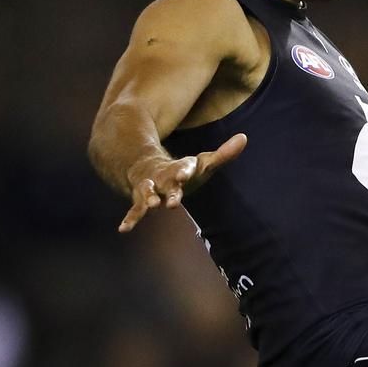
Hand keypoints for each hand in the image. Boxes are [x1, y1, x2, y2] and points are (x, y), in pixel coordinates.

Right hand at [119, 133, 247, 232]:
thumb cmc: (185, 170)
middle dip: (171, 191)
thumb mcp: (204, 162)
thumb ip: (224, 153)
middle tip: (172, 202)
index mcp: (180, 169)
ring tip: (152, 205)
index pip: (185, 168)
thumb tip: (244, 137)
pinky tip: (123, 229)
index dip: (185, 169)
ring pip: (147, 193)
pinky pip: (134, 210)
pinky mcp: (141, 200)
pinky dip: (129, 218)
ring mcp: (150, 188)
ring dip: (149, 198)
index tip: (185, 173)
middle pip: (168, 184)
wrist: (151, 169)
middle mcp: (163, 178)